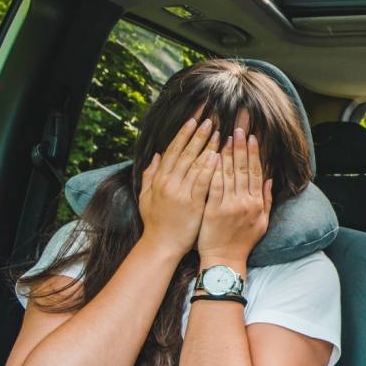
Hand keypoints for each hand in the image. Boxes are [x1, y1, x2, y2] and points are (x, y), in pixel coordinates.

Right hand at [139, 117, 219, 257]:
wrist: (162, 245)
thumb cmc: (156, 221)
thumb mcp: (147, 196)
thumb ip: (150, 175)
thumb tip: (156, 155)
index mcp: (159, 179)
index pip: (173, 151)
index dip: (184, 134)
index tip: (193, 120)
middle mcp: (169, 183)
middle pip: (185, 153)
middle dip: (198, 135)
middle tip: (209, 120)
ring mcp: (180, 193)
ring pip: (195, 165)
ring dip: (207, 147)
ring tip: (219, 133)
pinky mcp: (192, 204)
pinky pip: (203, 182)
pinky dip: (209, 168)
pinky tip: (218, 156)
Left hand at [197, 127, 272, 269]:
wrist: (225, 259)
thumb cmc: (243, 242)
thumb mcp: (262, 222)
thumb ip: (266, 200)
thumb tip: (270, 180)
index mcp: (257, 203)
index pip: (257, 172)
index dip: (254, 153)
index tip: (252, 137)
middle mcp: (246, 202)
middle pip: (244, 169)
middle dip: (241, 147)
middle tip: (239, 128)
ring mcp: (230, 206)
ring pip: (230, 174)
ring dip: (228, 153)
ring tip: (226, 136)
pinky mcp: (214, 210)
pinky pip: (214, 186)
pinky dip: (214, 170)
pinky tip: (212, 156)